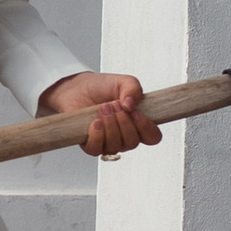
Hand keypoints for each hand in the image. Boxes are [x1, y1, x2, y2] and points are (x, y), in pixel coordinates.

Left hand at [40, 71, 161, 159]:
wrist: (77, 88)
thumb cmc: (101, 87)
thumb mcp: (122, 81)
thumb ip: (133, 88)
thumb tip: (130, 104)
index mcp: (137, 123)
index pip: (152, 137)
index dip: (146, 128)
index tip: (136, 113)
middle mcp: (124, 136)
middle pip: (132, 141)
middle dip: (123, 121)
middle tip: (114, 104)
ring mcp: (108, 142)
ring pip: (116, 145)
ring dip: (109, 125)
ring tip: (103, 108)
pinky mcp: (91, 145)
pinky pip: (97, 149)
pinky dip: (97, 134)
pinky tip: (95, 122)